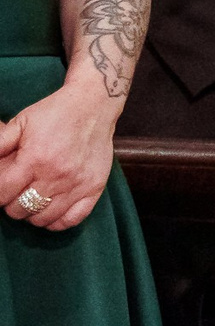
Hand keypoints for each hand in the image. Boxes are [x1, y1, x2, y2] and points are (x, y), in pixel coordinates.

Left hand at [0, 84, 117, 230]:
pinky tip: (51, 209)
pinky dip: (57, 221)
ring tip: (33, 197)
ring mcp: (77, 184)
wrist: (94, 104)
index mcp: (35, 159)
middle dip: (12, 202)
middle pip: (19, 209)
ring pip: (42, 218)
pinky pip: (71, 220)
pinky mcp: (94, 188)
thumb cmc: (55, 113)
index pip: (3, 193)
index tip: (3, 184)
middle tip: (17, 189)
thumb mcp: (20, 122)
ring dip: (32, 212)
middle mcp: (56, 175)